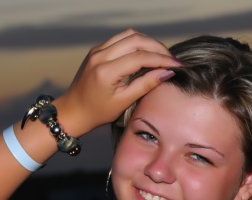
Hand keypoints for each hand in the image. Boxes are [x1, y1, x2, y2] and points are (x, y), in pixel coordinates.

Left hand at [55, 29, 180, 135]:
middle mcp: (100, 55)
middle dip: (158, 47)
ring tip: (162, 56)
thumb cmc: (98, 112)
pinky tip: (146, 54)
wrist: (73, 111)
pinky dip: (137, 43)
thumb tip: (167, 72)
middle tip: (172, 59)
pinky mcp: (97, 50)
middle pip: (136, 39)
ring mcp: (97, 50)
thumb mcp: (124, 102)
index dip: (162, 60)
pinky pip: (121, 39)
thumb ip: (145, 85)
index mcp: (106, 71)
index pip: (140, 57)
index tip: (177, 66)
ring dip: (148, 42)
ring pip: (129, 35)